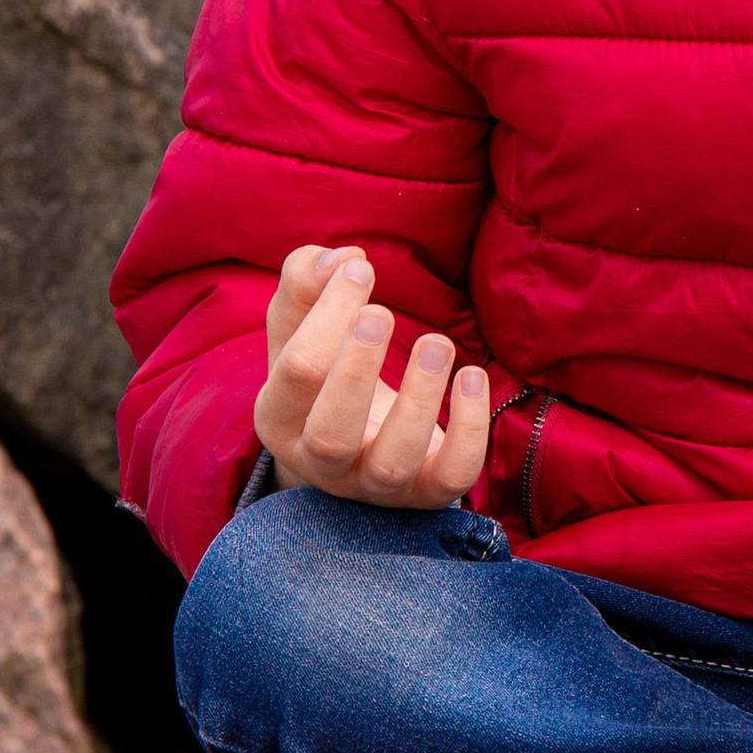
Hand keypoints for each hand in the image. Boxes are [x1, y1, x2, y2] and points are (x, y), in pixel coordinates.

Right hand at [256, 243, 491, 508]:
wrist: (356, 434)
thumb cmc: (325, 361)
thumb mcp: (299, 319)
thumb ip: (307, 278)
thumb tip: (345, 259)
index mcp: (280, 416)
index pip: (296, 373)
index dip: (327, 317)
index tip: (359, 269)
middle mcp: (321, 462)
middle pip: (330, 437)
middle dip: (356, 372)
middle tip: (380, 313)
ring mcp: (374, 484)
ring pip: (393, 464)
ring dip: (419, 400)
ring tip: (437, 342)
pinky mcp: (426, 493)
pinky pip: (452, 478)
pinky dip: (470, 431)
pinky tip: (473, 376)